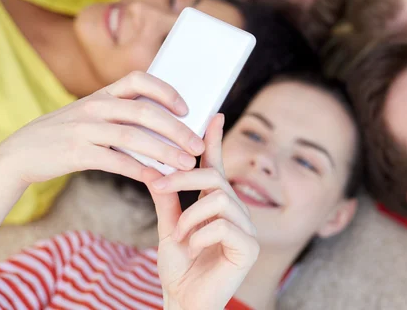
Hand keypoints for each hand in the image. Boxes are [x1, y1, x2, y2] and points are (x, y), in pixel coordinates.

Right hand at [0, 71, 204, 186]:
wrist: (20, 152)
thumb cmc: (65, 134)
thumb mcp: (89, 113)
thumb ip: (120, 114)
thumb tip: (164, 125)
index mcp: (101, 93)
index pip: (139, 79)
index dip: (166, 91)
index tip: (187, 108)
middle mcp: (95, 106)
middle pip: (144, 112)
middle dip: (176, 129)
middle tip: (198, 145)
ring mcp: (84, 128)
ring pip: (133, 137)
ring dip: (165, 152)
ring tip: (187, 165)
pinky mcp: (76, 153)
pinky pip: (115, 161)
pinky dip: (139, 170)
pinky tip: (157, 179)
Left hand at [150, 115, 258, 309]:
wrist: (182, 301)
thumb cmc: (179, 268)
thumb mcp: (168, 227)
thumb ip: (167, 199)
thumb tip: (156, 167)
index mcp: (218, 205)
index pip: (218, 166)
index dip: (216, 141)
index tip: (214, 115)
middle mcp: (237, 212)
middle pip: (215, 178)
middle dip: (183, 178)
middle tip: (158, 185)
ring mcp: (247, 230)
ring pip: (218, 200)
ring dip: (190, 218)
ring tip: (179, 237)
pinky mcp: (250, 248)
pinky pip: (223, 225)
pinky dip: (199, 236)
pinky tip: (193, 251)